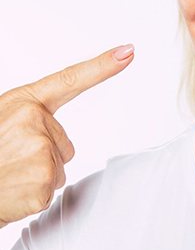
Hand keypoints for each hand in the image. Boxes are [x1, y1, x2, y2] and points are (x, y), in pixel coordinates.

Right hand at [0, 44, 134, 226]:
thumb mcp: (2, 126)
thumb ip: (29, 121)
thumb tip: (44, 132)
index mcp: (23, 102)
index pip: (71, 79)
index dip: (103, 65)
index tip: (127, 52)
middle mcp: (34, 120)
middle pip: (64, 144)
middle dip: (40, 159)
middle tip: (9, 162)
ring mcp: (40, 148)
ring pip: (58, 169)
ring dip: (35, 178)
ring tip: (7, 175)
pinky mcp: (43, 178)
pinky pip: (51, 190)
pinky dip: (32, 197)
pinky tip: (12, 191)